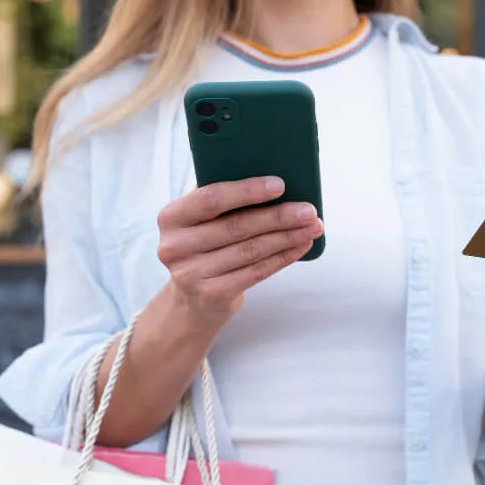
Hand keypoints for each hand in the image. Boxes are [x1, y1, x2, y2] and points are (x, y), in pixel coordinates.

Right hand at [156, 176, 322, 326]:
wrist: (192, 300)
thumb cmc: (205, 246)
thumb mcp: (200, 221)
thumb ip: (223, 201)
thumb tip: (276, 184)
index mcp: (171, 217)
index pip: (211, 199)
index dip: (247, 192)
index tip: (280, 185)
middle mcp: (175, 246)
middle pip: (237, 227)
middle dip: (279, 217)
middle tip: (309, 210)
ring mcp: (191, 274)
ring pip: (251, 250)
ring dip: (287, 237)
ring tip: (312, 227)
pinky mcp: (211, 295)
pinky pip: (256, 272)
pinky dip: (283, 257)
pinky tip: (301, 245)